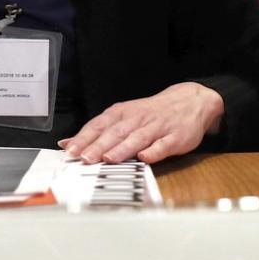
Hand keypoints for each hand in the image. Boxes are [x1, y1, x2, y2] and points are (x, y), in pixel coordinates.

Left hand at [58, 82, 224, 164]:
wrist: (190, 101)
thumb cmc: (151, 113)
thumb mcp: (124, 116)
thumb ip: (99, 130)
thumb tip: (68, 143)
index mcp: (123, 113)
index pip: (100, 124)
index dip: (85, 137)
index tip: (70, 150)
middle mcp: (138, 119)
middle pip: (116, 132)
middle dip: (99, 145)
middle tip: (85, 158)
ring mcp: (158, 127)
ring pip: (137, 138)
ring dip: (123, 148)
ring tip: (109, 159)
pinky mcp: (176, 137)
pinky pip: (164, 145)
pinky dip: (154, 151)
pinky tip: (145, 158)